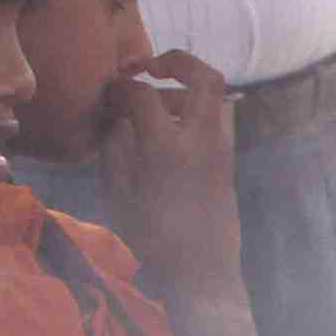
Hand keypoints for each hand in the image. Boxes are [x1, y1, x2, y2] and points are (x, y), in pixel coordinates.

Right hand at [96, 52, 244, 297]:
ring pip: (215, 97)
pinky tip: (167, 131)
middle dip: (177, 61)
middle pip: (205, 77)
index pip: (143, 94)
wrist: (201, 274)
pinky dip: (194, 113)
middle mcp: (203, 140)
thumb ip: (115, 146)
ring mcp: (222, 150)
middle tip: (148, 67)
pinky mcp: (228, 163)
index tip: (107, 91)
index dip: (121, 86)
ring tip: (155, 107)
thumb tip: (115, 116)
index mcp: (169, 146)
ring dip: (186, 90)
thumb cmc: (151, 240)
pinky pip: (216, 121)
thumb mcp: (119, 192)